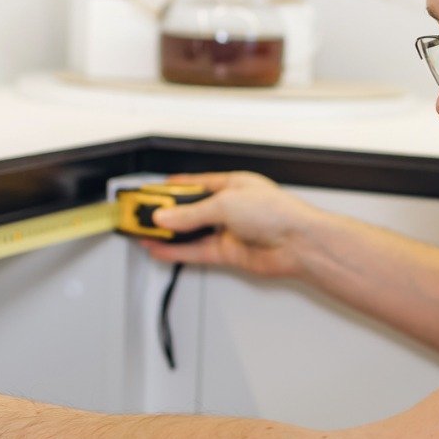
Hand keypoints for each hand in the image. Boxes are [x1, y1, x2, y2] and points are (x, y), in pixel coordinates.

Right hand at [142, 172, 326, 277]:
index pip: (193, 185)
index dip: (170, 189)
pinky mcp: (228, 254)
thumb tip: (167, 217)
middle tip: (140, 216)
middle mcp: (229, 208)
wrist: (298, 243)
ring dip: (168, 234)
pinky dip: (176, 252)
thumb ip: (192, 212)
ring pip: (190, 233)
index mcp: (231, 185)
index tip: (149, 194)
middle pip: (189, 210)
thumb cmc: (277, 213)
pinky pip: (195, 252)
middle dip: (165, 214)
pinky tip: (159, 249)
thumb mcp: (226, 203)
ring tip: (143, 233)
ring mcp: (228, 231)